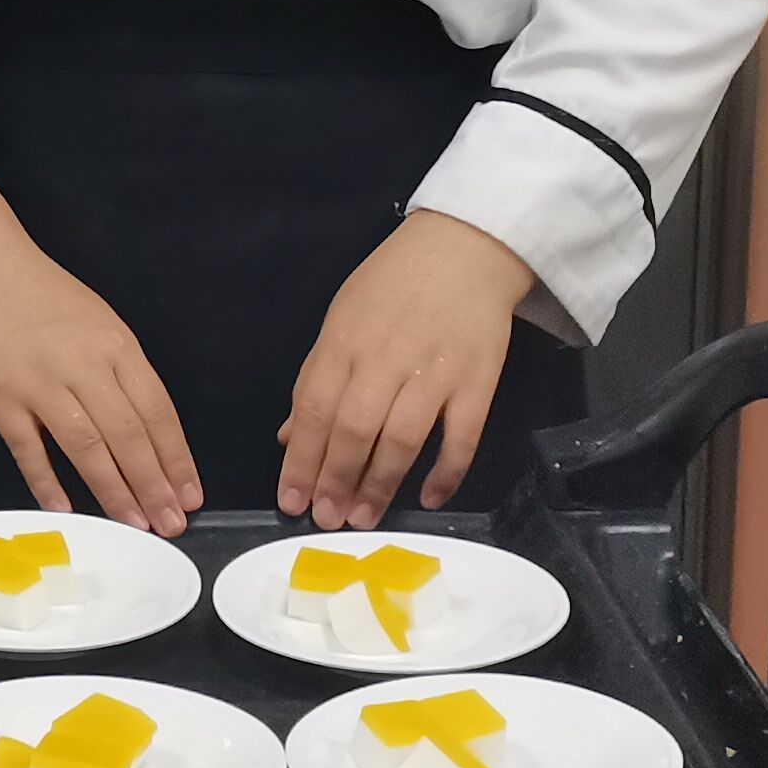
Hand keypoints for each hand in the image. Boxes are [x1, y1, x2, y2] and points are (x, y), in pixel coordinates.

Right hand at [0, 251, 200, 530]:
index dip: (176, 457)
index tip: (190, 494)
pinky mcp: (1, 399)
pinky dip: (47, 481)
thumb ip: (125, 374)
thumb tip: (152, 436)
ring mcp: (40, 383)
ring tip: (135, 524)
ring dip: (113, 490)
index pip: (156, 410)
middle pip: (127, 434)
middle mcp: (82, 365)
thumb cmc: (47, 301)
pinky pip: (28, 448)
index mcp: (116, 345)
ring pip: (85, 446)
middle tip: (170, 523)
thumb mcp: (102, 323)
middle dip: (153, 484)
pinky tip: (66, 509)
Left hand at [278, 209, 535, 526]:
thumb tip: (290, 437)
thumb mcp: (343, 318)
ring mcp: (435, 371)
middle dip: (335, 480)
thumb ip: (316, 378)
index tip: (291, 500)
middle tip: (327, 520)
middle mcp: (386, 358)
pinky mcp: (478, 381)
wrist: (465, 247)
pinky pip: (462, 436)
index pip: (315, 409)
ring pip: (402, 439)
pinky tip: (428, 497)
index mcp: (346, 341)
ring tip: (363, 518)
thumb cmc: (395, 284)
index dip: (302, 460)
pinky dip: (446, 471)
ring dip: (380, 483)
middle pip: (354, 429)